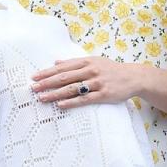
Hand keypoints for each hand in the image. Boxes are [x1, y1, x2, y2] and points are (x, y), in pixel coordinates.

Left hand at [30, 56, 145, 108]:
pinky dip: (71, 102)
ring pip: (72, 88)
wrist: (133, 77)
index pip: (63, 67)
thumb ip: (75, 62)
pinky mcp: (103, 94)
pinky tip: (60, 105)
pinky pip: (84, 99)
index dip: (48, 72)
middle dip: (47, 82)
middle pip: (64, 77)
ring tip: (42, 97)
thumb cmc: (111, 69)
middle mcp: (91, 70)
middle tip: (33, 88)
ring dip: (55, 93)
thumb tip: (56, 61)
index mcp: (87, 61)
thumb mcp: (94, 61)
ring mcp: (97, 82)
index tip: (35, 76)